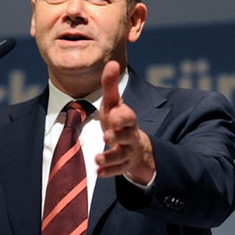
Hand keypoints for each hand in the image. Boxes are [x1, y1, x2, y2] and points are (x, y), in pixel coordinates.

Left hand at [95, 61, 154, 184]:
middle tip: (107, 136)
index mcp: (127, 119)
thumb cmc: (120, 120)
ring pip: (121, 155)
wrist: (137, 146)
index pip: (128, 116)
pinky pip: (117, 170)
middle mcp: (129, 135)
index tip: (114, 115)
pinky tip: (98, 172)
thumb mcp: (114, 103)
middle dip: (118, 135)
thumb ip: (110, 85)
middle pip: (127, 136)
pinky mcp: (123, 165)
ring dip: (110, 157)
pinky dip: (108, 171)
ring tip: (97, 159)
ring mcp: (127, 151)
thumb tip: (112, 62)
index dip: (122, 116)